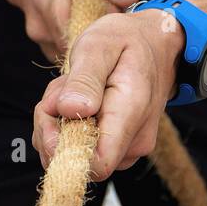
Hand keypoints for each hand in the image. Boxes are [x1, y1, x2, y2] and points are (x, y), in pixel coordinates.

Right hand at [5, 0, 140, 58]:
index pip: (76, 28)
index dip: (105, 26)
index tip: (121, 12)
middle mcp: (40, 24)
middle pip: (82, 45)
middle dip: (105, 32)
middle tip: (117, 8)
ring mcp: (43, 41)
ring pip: (81, 52)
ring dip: (99, 36)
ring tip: (104, 11)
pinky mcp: (50, 50)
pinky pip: (77, 54)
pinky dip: (91, 41)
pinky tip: (94, 21)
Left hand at [31, 8, 184, 179]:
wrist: (154, 43)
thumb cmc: (125, 41)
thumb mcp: (100, 46)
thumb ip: (85, 79)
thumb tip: (69, 110)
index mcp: (130, 115)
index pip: (97, 164)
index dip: (61, 148)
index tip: (52, 111)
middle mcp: (133, 142)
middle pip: (74, 158)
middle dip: (53, 124)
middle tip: (62, 85)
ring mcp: (126, 148)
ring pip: (70, 153)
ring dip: (56, 121)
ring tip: (71, 85)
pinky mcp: (115, 147)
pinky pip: (76, 146)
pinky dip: (63, 122)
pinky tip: (75, 96)